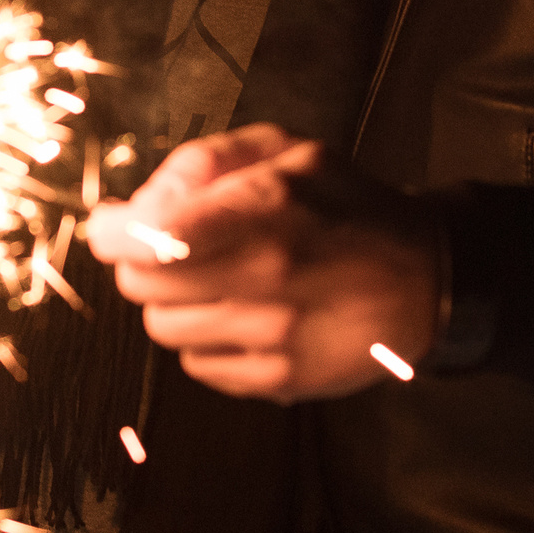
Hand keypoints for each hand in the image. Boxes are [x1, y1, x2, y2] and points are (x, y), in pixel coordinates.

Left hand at [86, 122, 439, 402]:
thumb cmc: (344, 206)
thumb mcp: (287, 151)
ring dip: (175, 300)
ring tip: (218, 280)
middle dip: (141, 260)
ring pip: (163, 326)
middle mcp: (267, 275)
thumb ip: (206, 162)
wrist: (423, 281)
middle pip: (143, 282)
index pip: (151, 235)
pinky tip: (242, 315)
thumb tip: (139, 206)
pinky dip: (205, 339)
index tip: (110, 227)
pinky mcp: (279, 381)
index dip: (113, 232)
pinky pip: (196, 365)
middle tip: (168, 247)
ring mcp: (273, 335)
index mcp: (267, 207)